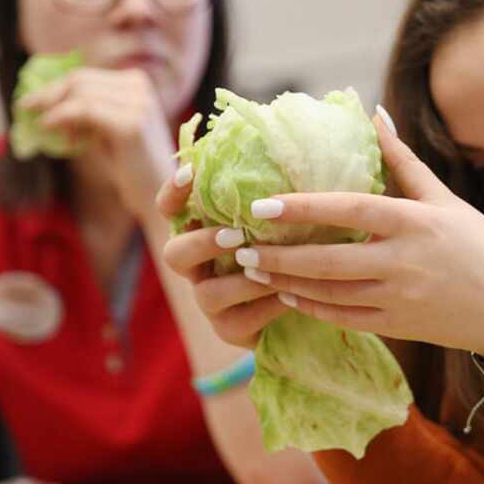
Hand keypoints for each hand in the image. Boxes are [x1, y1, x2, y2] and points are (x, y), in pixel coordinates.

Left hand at [18, 67, 174, 217]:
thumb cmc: (130, 168)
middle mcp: (140, 88)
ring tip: (43, 128)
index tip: (31, 101)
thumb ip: (83, 113)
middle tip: (24, 109)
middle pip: (80, 80)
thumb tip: (45, 102)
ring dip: (54, 108)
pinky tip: (48, 128)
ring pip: (80, 92)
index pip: (86, 76)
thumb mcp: (104, 132)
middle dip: (48, 94)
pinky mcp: (131, 124)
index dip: (54, 88)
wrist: (159, 197)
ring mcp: (138, 104)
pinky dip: (61, 117)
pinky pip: (84, 110)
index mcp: (137, 84)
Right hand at [157, 168, 285, 348]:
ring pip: (207, 293)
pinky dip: (266, 306)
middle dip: (202, 243)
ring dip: (240, 281)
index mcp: (204, 231)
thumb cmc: (296, 245)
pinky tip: (290, 294)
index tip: (191, 173)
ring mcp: (211, 302)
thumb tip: (291, 153)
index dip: (173, 193)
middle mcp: (199, 267)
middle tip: (236, 234)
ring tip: (269, 271)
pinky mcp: (231, 330)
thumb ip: (275, 193)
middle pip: (174, 255)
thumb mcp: (285, 216)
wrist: (313, 299)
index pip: (171, 209)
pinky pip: (239, 320)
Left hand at [224, 109, 483, 357]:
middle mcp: (403, 262)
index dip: (302, 207)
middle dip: (277, 256)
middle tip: (239, 246)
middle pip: (326, 261)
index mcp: (415, 223)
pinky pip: (343, 318)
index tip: (261, 204)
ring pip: (329, 293)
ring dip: (286, 283)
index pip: (348, 211)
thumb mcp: (446, 200)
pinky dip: (311, 307)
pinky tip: (288, 295)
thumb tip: (372, 113)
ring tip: (253, 269)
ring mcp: (399, 299)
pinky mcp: (399, 327)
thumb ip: (403, 161)